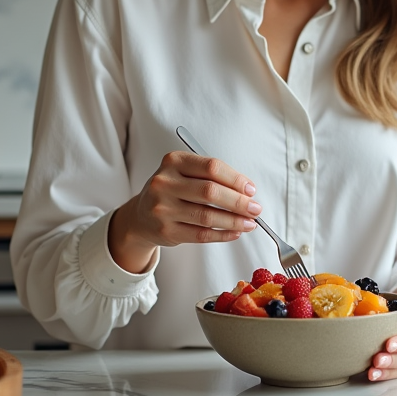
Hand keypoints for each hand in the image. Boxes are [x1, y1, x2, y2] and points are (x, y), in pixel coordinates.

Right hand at [108, 150, 260, 271]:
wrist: (141, 216)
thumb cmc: (172, 191)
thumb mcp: (184, 173)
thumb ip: (211, 177)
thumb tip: (247, 192)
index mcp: (173, 161)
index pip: (211, 167)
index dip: (235, 179)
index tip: (251, 189)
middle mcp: (164, 182)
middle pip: (210, 191)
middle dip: (238, 202)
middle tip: (255, 209)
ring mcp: (162, 208)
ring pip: (207, 216)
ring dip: (234, 221)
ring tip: (249, 223)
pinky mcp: (165, 231)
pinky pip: (201, 235)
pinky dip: (222, 234)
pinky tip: (235, 232)